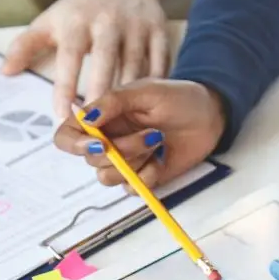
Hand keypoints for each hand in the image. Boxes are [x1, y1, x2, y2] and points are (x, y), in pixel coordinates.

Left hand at [1, 0, 169, 118]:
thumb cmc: (82, 8)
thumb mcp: (51, 21)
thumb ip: (25, 46)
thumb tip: (4, 73)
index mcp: (78, 20)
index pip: (69, 56)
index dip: (65, 86)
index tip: (61, 115)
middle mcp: (108, 21)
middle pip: (105, 63)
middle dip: (100, 96)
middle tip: (95, 129)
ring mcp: (137, 26)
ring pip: (135, 68)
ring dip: (128, 99)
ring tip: (121, 126)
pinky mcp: (159, 31)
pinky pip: (160, 65)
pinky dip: (154, 88)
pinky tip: (147, 109)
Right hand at [54, 79, 225, 190]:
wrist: (211, 116)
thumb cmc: (178, 97)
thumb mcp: (145, 91)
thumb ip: (113, 102)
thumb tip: (85, 118)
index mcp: (102, 117)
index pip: (67, 136)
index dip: (74, 144)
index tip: (98, 144)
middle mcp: (108, 140)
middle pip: (91, 159)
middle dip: (121, 150)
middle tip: (151, 134)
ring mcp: (125, 161)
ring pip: (108, 177)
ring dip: (134, 161)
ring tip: (158, 141)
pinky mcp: (142, 177)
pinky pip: (130, 188)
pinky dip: (147, 176)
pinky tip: (162, 160)